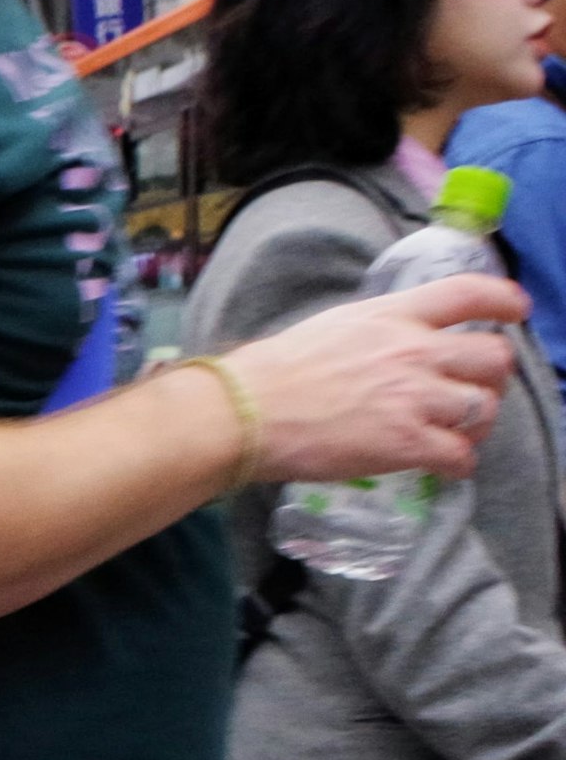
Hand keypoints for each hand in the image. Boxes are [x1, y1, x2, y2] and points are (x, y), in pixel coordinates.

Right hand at [218, 277, 526, 482]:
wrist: (243, 413)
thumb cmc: (270, 371)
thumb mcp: (330, 328)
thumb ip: (373, 332)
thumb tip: (387, 348)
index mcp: (392, 316)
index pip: (469, 293)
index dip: (504, 300)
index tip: (517, 311)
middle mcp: (413, 351)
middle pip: (493, 357)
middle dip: (491, 378)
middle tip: (472, 393)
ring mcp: (414, 398)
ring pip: (485, 408)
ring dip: (476, 424)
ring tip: (455, 435)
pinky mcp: (406, 444)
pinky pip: (461, 456)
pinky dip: (458, 464)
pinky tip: (441, 466)